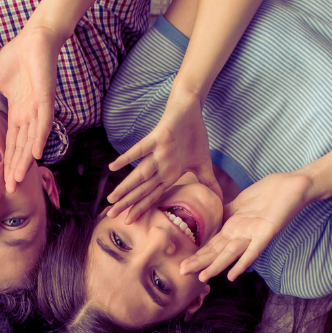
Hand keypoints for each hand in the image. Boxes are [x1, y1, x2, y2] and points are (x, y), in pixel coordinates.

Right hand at [0, 24, 60, 191]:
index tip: (3, 180)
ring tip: (19, 178)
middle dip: (16, 169)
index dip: (8, 162)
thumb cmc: (16, 57)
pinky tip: (36, 154)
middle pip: (22, 148)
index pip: (12, 143)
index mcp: (18, 113)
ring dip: (25, 160)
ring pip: (32, 140)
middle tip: (10, 189)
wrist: (33, 39)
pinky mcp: (46, 98)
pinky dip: (39, 138)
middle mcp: (29, 115)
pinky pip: (43, 123)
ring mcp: (39, 108)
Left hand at [105, 88, 223, 221]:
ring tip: (111, 199)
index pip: (153, 195)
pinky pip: (140, 150)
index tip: (128, 221)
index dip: (141, 208)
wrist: (190, 111)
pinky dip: (127, 157)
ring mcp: (158, 154)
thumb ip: (208, 183)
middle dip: (127, 203)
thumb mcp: (203, 164)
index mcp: (169, 174)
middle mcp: (160, 167)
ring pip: (139, 174)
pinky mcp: (157, 138)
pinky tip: (112, 167)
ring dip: (125, 187)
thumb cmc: (193, 137)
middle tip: (110, 216)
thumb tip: (221, 200)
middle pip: (142, 189)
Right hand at [179, 171, 312, 282]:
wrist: (294, 185)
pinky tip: (233, 275)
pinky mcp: (267, 232)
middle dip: (200, 262)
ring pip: (230, 253)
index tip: (181, 263)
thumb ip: (226, 212)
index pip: (212, 244)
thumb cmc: (269, 193)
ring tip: (202, 278)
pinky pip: (254, 250)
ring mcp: (254, 235)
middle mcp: (242, 235)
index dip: (197, 254)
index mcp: (234, 227)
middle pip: (217, 251)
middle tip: (182, 273)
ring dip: (216, 266)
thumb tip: (209, 215)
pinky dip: (243, 262)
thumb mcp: (241, 202)